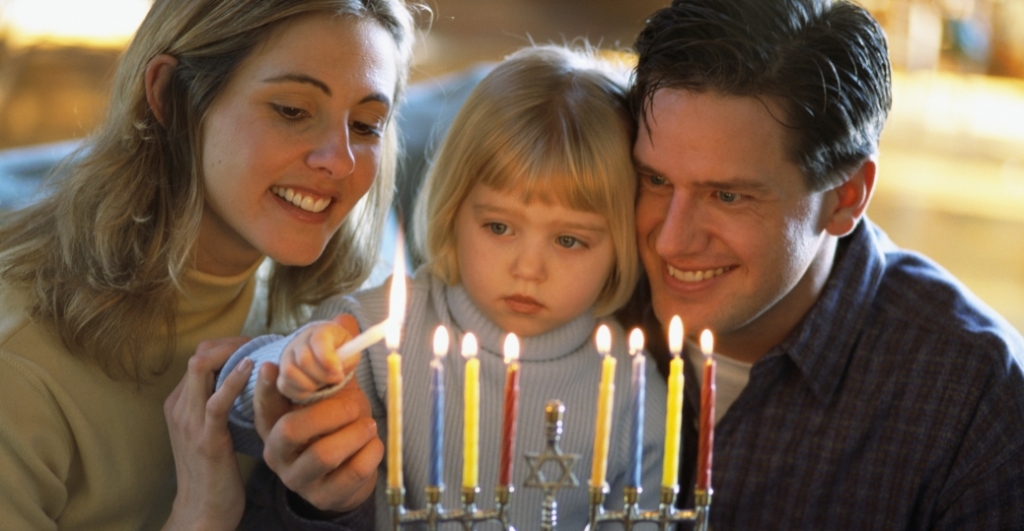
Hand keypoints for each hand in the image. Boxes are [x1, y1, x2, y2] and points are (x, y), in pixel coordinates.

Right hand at [162, 337, 251, 530]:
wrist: (202, 510)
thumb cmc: (215, 471)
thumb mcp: (212, 430)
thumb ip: (221, 406)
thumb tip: (250, 381)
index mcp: (179, 403)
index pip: (200, 356)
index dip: (229, 344)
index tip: (257, 344)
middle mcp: (179, 407)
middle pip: (199, 354)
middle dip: (232, 342)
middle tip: (263, 341)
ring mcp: (189, 422)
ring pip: (202, 368)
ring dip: (235, 352)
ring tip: (261, 348)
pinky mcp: (206, 439)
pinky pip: (216, 401)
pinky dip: (234, 380)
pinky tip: (252, 369)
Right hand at [255, 314, 382, 512]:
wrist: (347, 475)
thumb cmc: (335, 427)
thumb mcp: (332, 394)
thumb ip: (334, 361)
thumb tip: (346, 317)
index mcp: (274, 424)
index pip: (262, 406)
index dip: (266, 388)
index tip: (273, 366)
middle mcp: (278, 453)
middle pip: (292, 430)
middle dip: (330, 412)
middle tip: (357, 404)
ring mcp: (298, 479)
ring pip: (324, 455)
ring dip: (355, 434)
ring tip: (368, 424)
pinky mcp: (323, 497)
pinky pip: (351, 472)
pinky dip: (370, 453)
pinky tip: (374, 444)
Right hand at [278, 315, 358, 401]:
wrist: (324, 356)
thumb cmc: (341, 354)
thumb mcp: (351, 352)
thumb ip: (349, 356)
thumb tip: (339, 366)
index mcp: (322, 331)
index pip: (319, 340)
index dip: (328, 358)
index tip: (339, 372)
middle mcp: (300, 340)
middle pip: (304, 359)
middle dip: (323, 375)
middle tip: (337, 379)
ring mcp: (287, 355)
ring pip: (290, 372)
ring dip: (310, 384)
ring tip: (323, 384)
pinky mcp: (280, 371)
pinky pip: (284, 385)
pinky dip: (300, 392)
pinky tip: (312, 389)